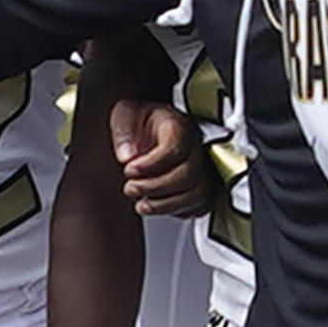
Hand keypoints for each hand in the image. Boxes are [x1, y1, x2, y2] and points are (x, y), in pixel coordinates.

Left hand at [111, 98, 209, 217]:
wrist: (150, 126)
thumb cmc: (141, 121)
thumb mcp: (124, 115)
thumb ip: (123, 132)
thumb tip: (127, 155)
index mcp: (179, 126)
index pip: (176, 147)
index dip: (152, 164)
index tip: (129, 169)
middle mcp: (196, 147)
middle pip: (189, 174)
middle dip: (155, 187)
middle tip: (131, 188)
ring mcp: (203, 167)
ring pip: (198, 194)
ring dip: (166, 205)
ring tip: (142, 204)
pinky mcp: (202, 186)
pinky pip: (199, 206)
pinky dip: (177, 211)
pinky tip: (157, 206)